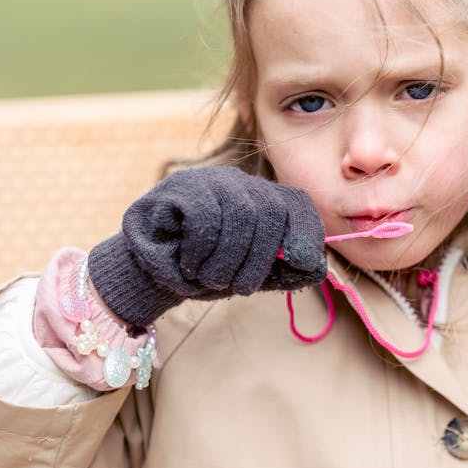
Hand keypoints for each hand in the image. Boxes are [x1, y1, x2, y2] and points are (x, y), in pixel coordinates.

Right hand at [88, 167, 326, 327]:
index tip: (304, 262)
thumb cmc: (203, 271)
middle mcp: (238, 183)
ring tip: (210, 278)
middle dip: (259, 259)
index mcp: (261, 200)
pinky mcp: (179, 188)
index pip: (296, 202)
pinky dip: (202, 250)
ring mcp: (209, 180)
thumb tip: (318, 267)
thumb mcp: (249, 275)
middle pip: (270, 211)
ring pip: (239, 215)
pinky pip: (205, 217)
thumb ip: (283, 271)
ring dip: (226, 260)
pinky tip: (190, 264)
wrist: (148, 272)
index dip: (306, 230)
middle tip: (240, 287)